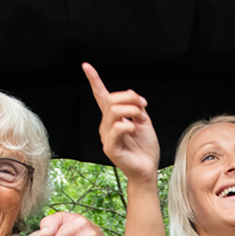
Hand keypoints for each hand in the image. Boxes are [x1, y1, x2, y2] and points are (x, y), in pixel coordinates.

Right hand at [82, 62, 160, 183]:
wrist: (148, 169)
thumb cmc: (145, 148)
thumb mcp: (143, 121)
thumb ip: (136, 108)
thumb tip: (131, 96)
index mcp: (113, 119)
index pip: (101, 97)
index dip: (94, 80)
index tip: (86, 66)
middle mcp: (107, 126)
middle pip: (111, 100)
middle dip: (130, 97)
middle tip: (144, 105)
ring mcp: (107, 137)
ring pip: (114, 111)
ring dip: (132, 110)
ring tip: (141, 118)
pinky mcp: (110, 148)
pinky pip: (117, 128)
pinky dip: (129, 124)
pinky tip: (135, 129)